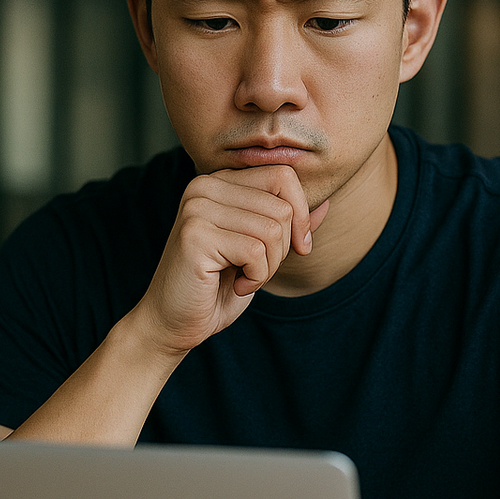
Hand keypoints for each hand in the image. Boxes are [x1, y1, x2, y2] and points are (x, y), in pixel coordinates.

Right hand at [135, 166, 328, 354]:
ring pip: (272, 230)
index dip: (301, 214)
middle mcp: (204, 186)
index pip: (283, 175)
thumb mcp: (261, 250)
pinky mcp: (195, 235)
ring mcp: (197, 208)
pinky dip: (255, 278)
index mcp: (220, 181)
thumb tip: (326, 203)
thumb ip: (288, 224)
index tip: (298, 247)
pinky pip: (255, 252)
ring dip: (268, 266)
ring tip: (242, 277)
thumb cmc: (218, 286)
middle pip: (282, 207)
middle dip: (282, 249)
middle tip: (255, 269)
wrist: (173, 323)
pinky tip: (233, 284)